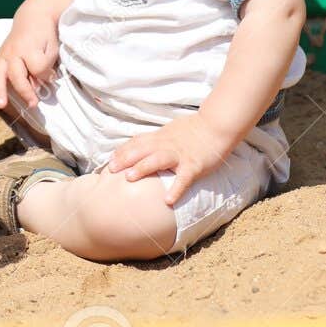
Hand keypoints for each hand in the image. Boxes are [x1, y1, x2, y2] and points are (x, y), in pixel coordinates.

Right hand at [0, 13, 58, 111]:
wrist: (32, 18)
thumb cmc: (44, 35)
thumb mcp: (52, 48)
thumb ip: (46, 66)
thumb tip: (39, 83)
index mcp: (29, 48)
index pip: (38, 67)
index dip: (46, 75)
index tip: (52, 78)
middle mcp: (13, 52)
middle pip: (16, 74)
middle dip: (24, 90)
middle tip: (33, 104)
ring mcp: (2, 56)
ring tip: (0, 104)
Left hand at [107, 113, 238, 205]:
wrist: (216, 126)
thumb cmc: (193, 130)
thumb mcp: (170, 131)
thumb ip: (156, 139)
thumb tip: (140, 144)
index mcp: (160, 138)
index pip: (137, 142)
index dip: (122, 151)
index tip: (109, 160)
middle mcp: (166, 145)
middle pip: (142, 150)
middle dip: (125, 159)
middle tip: (110, 170)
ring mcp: (179, 155)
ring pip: (157, 159)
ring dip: (142, 168)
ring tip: (129, 178)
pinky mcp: (194, 165)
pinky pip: (184, 178)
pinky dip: (176, 189)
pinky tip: (167, 200)